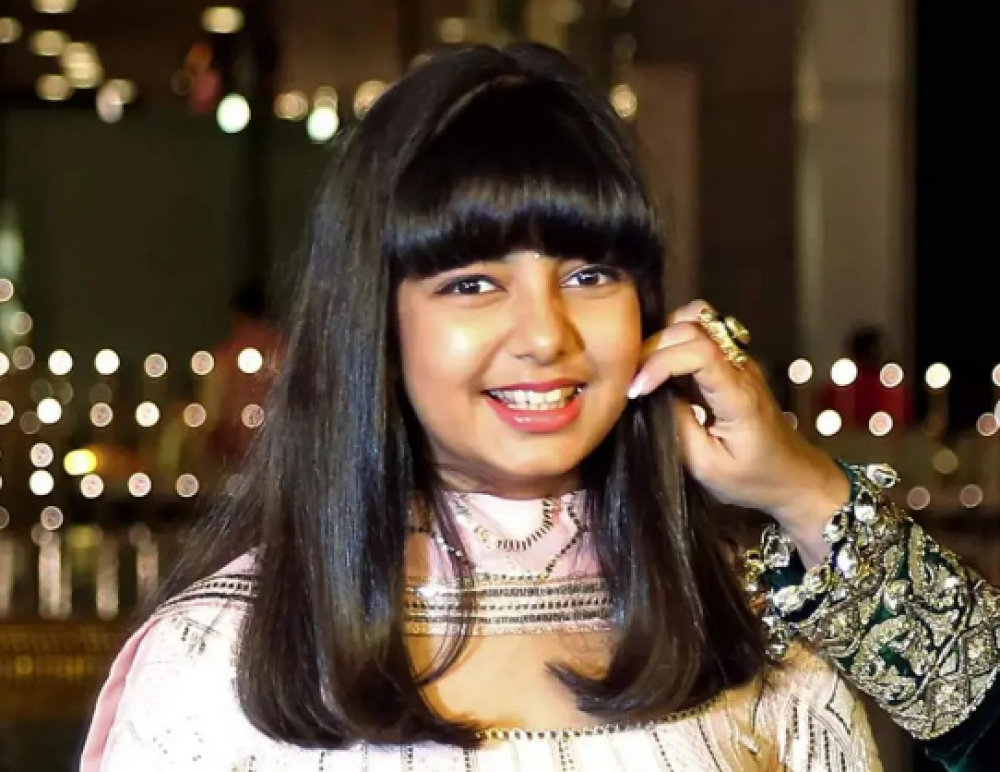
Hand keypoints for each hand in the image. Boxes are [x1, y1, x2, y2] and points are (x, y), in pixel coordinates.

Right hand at [629, 300, 849, 561]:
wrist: (793, 476)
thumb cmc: (752, 479)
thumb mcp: (706, 466)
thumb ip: (677, 426)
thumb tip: (651, 395)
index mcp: (739, 396)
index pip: (699, 352)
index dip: (660, 362)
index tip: (637, 390)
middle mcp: (741, 368)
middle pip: (694, 326)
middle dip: (653, 347)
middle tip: (631, 380)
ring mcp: (739, 360)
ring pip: (698, 319)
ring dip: (664, 336)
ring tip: (643, 368)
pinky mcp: (732, 363)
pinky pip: (700, 334)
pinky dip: (673, 341)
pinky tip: (659, 369)